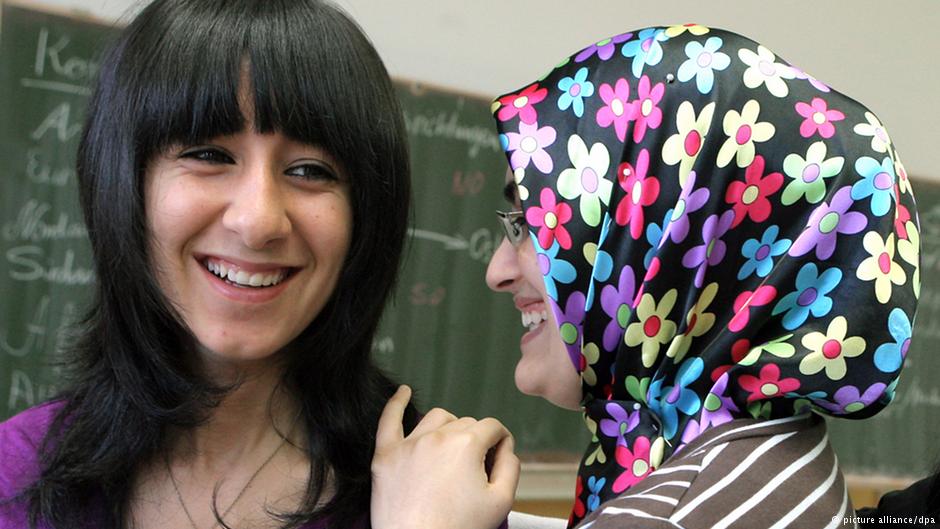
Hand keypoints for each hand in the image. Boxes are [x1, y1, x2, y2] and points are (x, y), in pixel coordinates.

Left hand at [371, 386, 519, 528]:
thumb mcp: (501, 501)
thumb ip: (510, 466)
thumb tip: (505, 447)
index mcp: (467, 444)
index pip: (493, 427)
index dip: (500, 443)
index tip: (497, 461)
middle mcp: (437, 436)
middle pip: (466, 424)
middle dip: (476, 441)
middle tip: (475, 471)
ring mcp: (408, 444)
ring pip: (436, 417)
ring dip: (449, 427)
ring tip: (452, 449)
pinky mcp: (385, 456)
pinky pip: (389, 420)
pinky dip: (397, 403)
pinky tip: (403, 392)